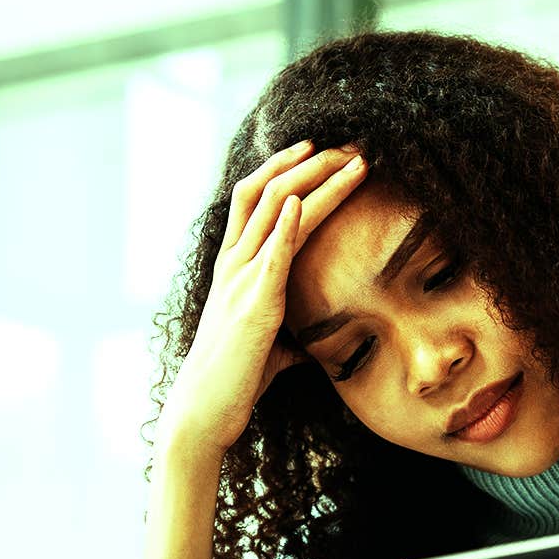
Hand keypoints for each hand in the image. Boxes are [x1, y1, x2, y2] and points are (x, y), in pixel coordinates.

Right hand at [157, 140, 368, 452]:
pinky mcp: (253, 306)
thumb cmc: (236, 381)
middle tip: (351, 145)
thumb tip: (309, 346)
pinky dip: (286, 225)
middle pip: (268, 191)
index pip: (258, 199)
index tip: (326, 152)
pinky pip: (270, 256)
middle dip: (311, 163)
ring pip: (275, 212)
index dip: (289, 169)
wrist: (206, 413)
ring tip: (352, 161)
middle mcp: (234, 263)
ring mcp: (240, 281)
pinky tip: (302, 203)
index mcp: (237, 266)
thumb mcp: (268, 348)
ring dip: (315, 182)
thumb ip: (287, 336)